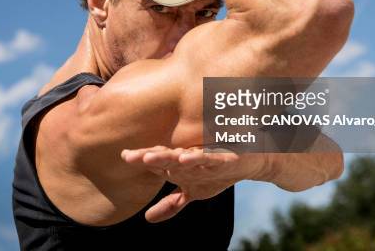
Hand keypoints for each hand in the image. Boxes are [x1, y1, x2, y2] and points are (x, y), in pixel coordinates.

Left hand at [121, 146, 256, 222]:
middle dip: (148, 156)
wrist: (251, 162)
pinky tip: (184, 157)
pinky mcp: (222, 158)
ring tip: (149, 157)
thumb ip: (171, 204)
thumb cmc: (217, 173)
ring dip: (167, 155)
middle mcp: (190, 158)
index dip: (141, 159)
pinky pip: (209, 158)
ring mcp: (205, 157)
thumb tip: (147, 218)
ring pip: (183, 155)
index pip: (158, 161)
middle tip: (129, 156)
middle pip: (165, 156)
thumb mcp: (192, 192)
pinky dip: (197, 158)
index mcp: (180, 164)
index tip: (124, 157)